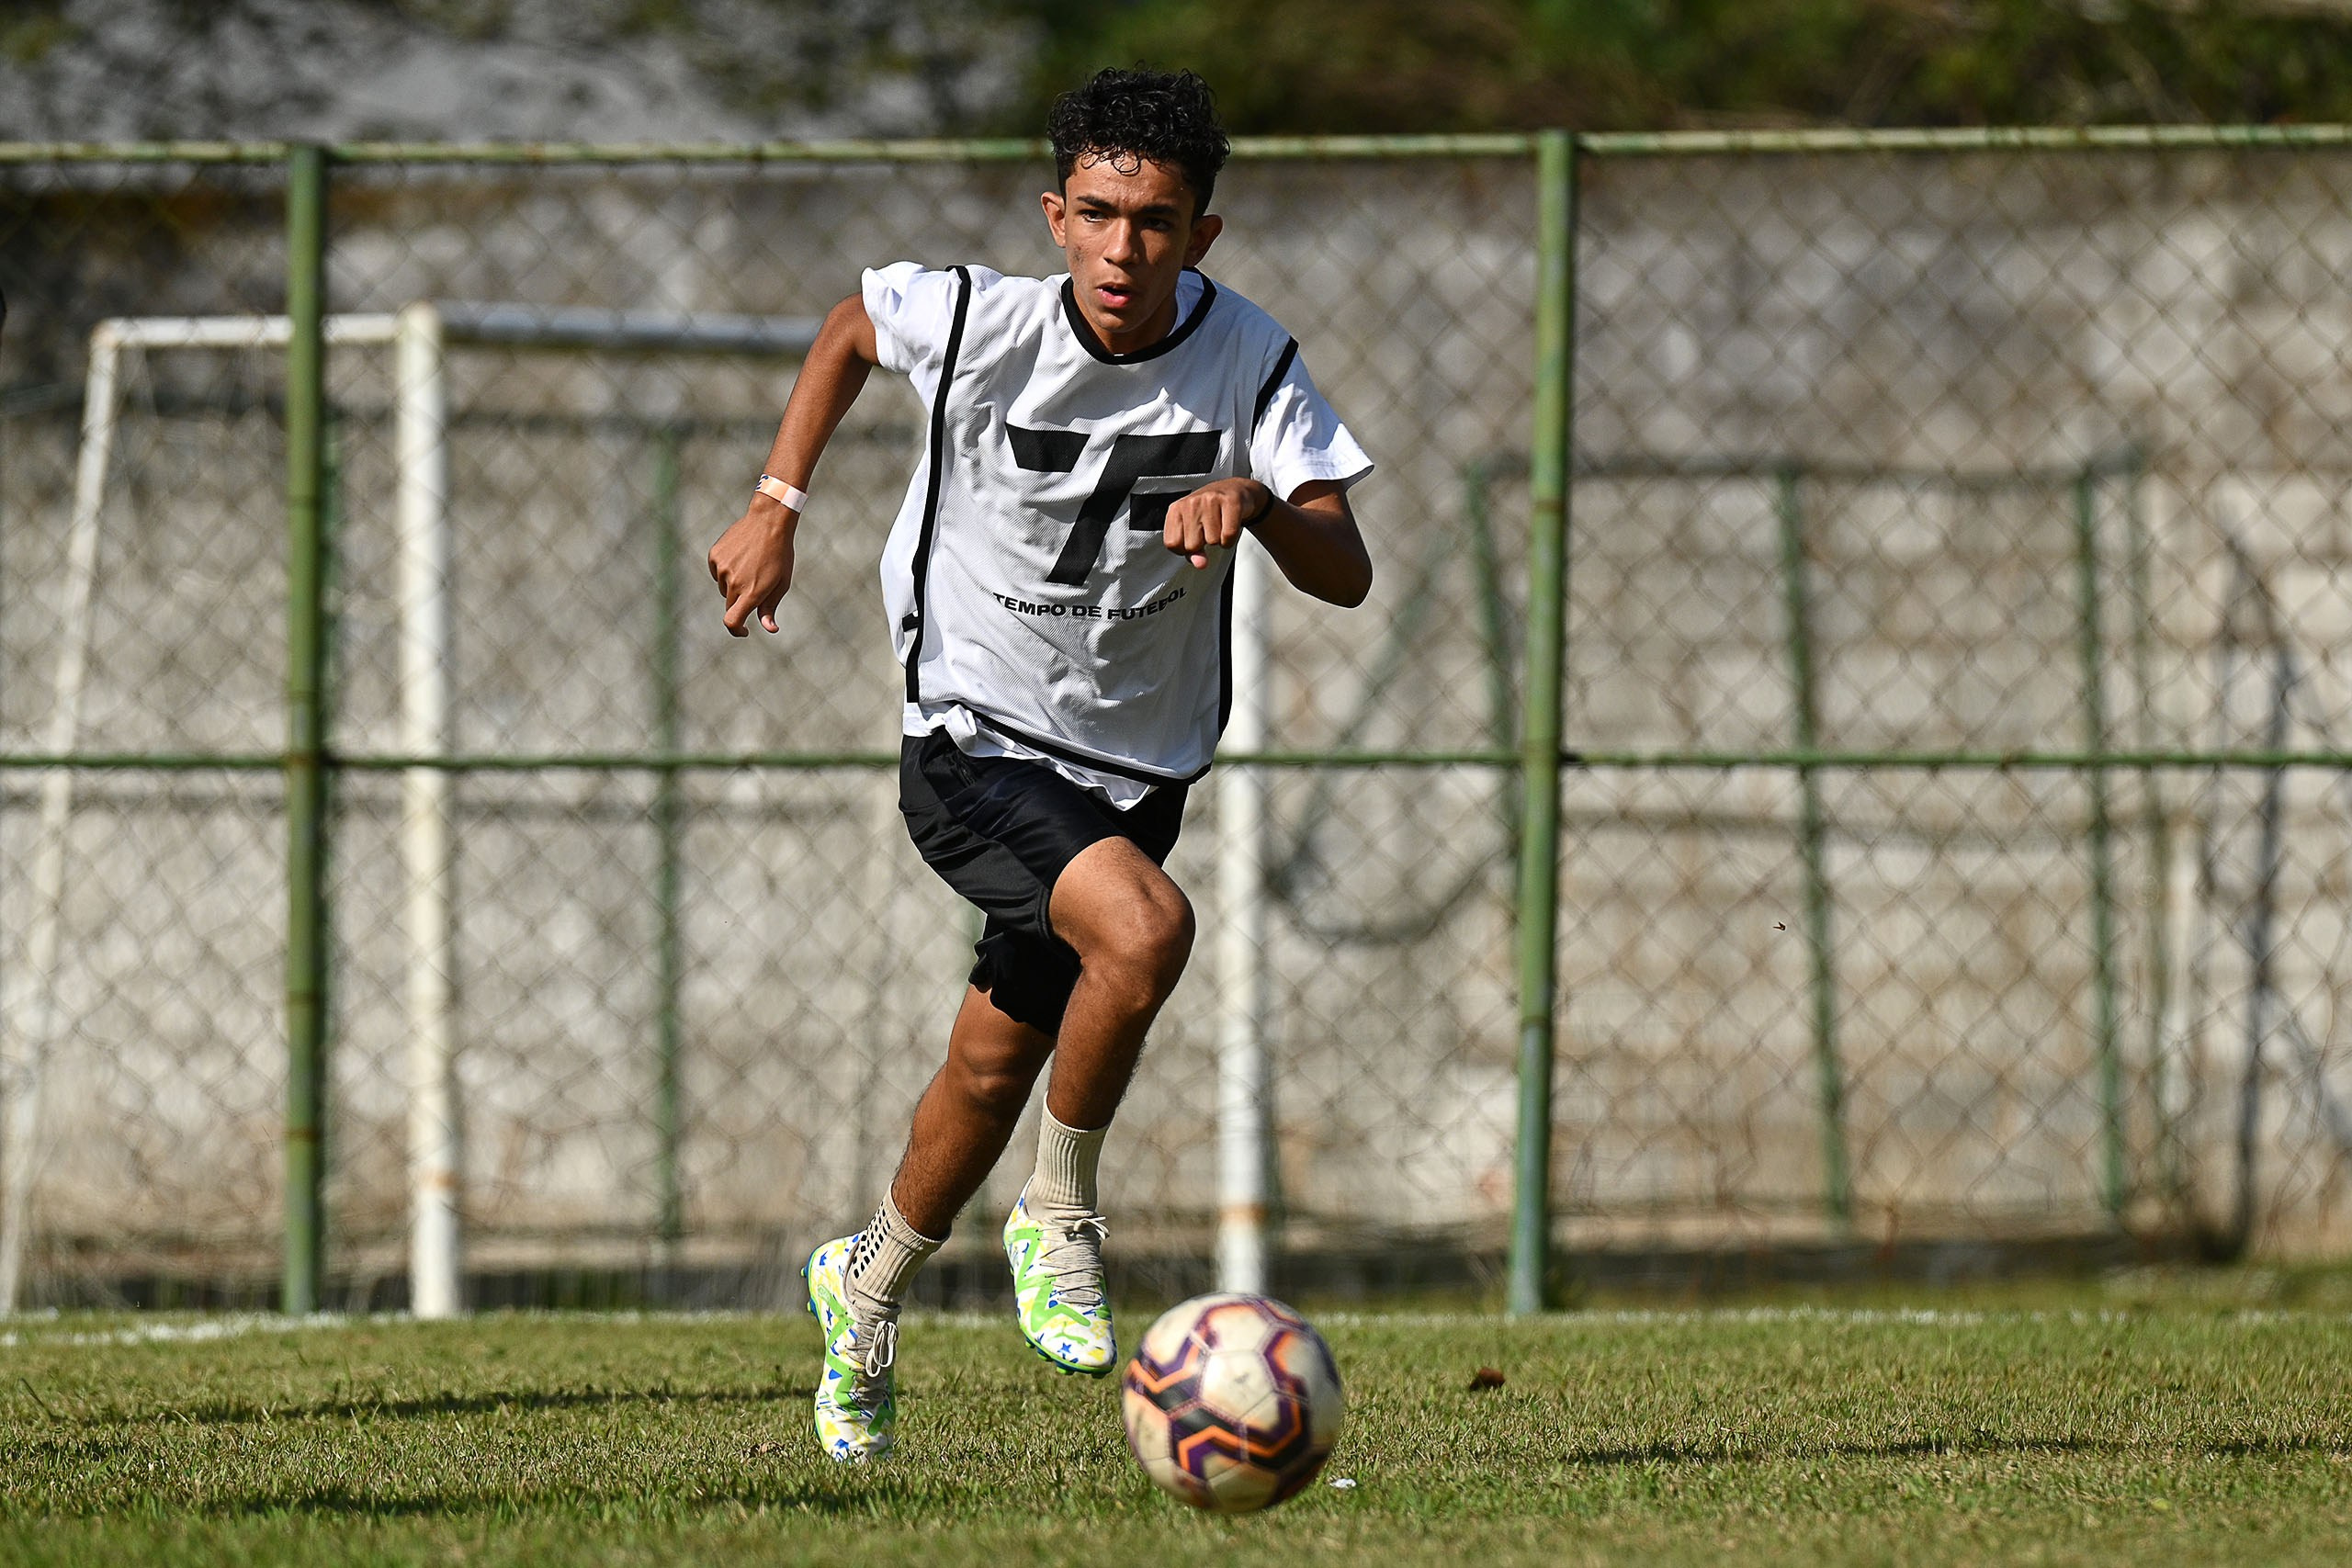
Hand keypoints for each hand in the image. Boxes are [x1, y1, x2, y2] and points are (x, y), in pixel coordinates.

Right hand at [707, 498, 796, 635]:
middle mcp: (733, 582)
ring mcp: (722, 568)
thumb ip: (770, 608)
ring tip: (751, 566)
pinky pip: (717, 572)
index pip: (732, 621)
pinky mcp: (715, 556)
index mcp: (752, 592)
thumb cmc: (779, 555)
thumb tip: (770, 629)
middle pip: (730, 605)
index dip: (736, 630)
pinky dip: (727, 571)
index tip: (744, 631)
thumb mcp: (781, 583)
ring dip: (734, 585)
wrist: (768, 521)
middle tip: (757, 587)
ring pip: (724, 588)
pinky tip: (741, 557)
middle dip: (741, 603)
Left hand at [1161, 477, 1269, 568]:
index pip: (1172, 544)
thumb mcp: (1193, 530)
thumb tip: (1200, 563)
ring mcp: (1210, 500)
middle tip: (1208, 530)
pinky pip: (1228, 535)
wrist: (1233, 490)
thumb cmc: (1209, 511)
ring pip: (1213, 541)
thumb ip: (1192, 551)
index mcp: (1176, 509)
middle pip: (1193, 545)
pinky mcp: (1230, 502)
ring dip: (1219, 539)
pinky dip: (1231, 539)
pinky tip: (1228, 526)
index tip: (1192, 539)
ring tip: (1219, 525)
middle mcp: (1191, 503)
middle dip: (1203, 544)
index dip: (1184, 548)